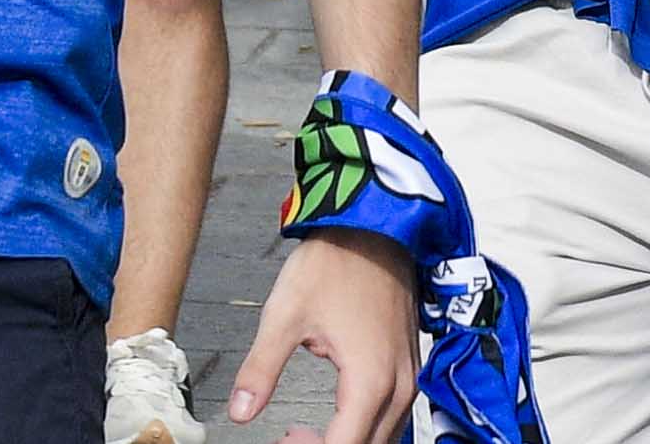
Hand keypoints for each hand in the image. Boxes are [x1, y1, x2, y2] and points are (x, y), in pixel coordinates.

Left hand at [227, 228, 415, 443]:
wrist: (374, 227)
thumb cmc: (334, 263)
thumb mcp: (284, 315)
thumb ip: (261, 369)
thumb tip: (240, 410)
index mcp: (369, 381)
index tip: (280, 443)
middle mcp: (398, 388)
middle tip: (286, 439)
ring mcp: (409, 379)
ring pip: (383, 438)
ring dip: (346, 441)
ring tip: (300, 432)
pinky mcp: (408, 368)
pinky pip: (391, 418)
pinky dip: (362, 427)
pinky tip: (331, 418)